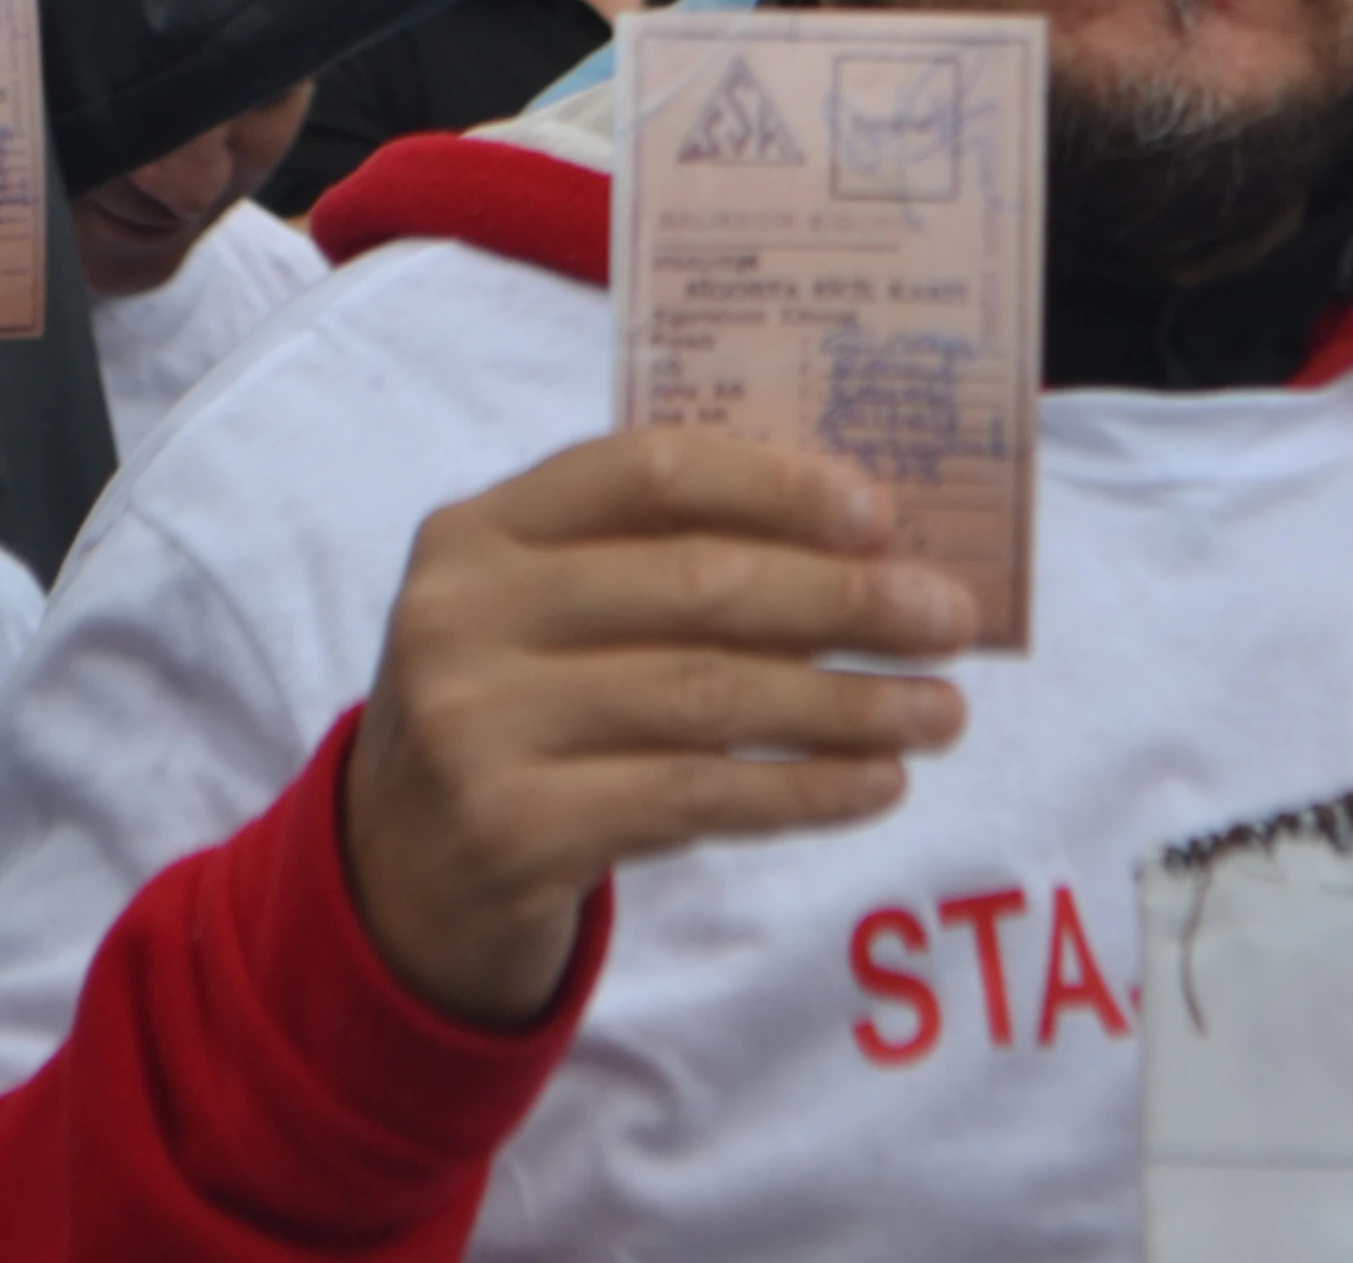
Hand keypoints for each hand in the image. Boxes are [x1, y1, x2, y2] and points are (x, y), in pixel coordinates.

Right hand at [346, 430, 971, 1026]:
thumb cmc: (518, 716)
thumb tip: (867, 549)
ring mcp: (479, 726)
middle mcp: (462, 616)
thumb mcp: (548, 617)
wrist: (400, 881)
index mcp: (479, 530)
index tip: (881, 514)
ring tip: (941, 712)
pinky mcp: (513, 830)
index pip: (648, 470)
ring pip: (712, 698)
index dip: (775, 484)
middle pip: (699, 586)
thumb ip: (659, 565)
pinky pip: (697, 796)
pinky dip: (803, 788)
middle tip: (953, 620)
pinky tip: (875, 784)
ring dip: (850, 703)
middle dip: (847, 599)